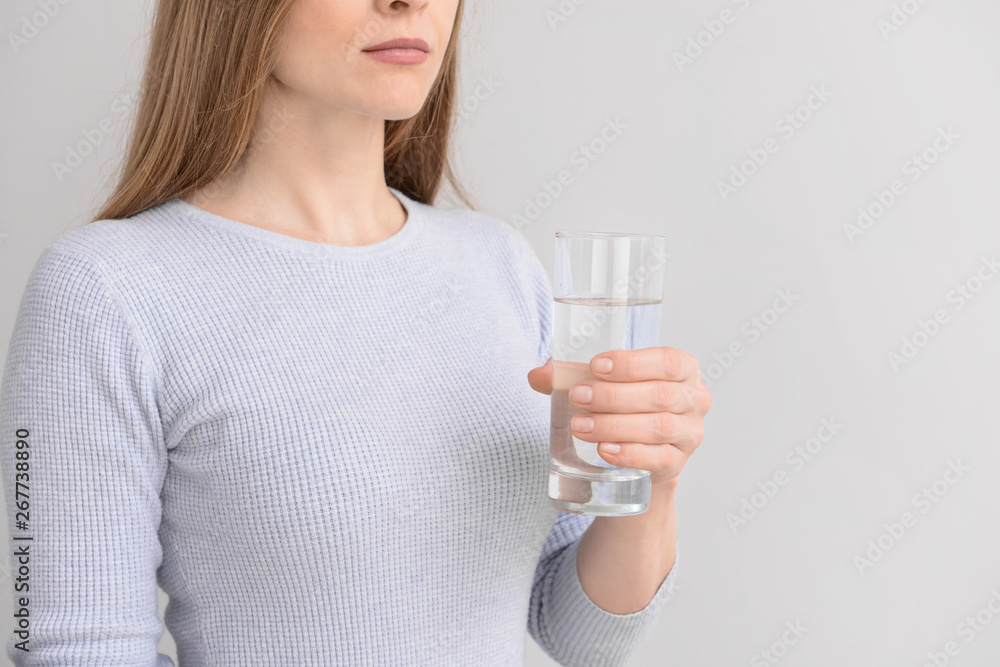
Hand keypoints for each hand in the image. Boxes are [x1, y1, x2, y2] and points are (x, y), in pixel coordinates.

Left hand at [527, 346, 711, 486]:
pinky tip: (604, 450)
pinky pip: (659, 459)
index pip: (667, 361)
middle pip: (660, 395)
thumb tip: (539, 375)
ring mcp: (689, 434)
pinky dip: (630, 454)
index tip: (596, 366)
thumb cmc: (624, 408)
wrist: (640, 460)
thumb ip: (571, 376)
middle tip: (578, 397)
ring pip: (658, 427)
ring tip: (580, 426)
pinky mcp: (678, 464)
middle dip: (614, 396)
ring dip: (615, 425)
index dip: (632, 363)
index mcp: (683, 369)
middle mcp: (694, 399)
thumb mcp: (604, 385)